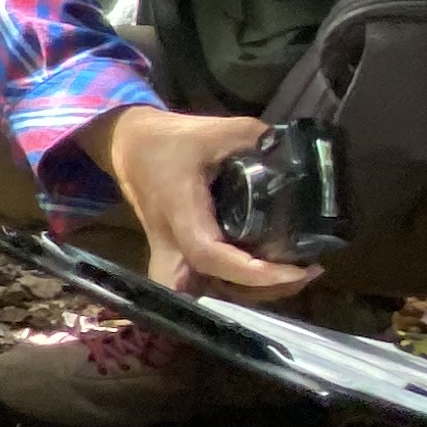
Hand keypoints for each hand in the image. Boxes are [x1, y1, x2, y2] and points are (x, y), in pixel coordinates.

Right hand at [85, 102, 318, 297]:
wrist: (129, 147)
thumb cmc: (165, 141)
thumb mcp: (211, 130)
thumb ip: (253, 137)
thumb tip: (291, 149)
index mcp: (179, 213)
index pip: (209, 255)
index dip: (252, 271)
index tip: (296, 268)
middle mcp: (171, 245)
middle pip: (200, 295)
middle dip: (247, 296)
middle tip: (293, 277)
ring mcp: (172, 254)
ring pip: (204, 295)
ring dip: (248, 294)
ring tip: (295, 272)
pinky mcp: (179, 254)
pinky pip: (206, 283)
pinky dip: (237, 284)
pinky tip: (269, 267)